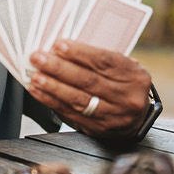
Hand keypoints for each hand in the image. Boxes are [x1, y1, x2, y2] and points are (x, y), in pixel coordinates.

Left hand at [27, 40, 152, 139]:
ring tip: (36, 76)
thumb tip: (65, 49)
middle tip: (39, 58)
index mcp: (135, 77)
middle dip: (60, 68)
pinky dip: (52, 102)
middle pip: (89, 80)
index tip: (59, 45)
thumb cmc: (126, 87)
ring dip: (53, 87)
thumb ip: (101, 60)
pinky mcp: (98, 129)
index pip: (105, 62)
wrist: (137, 120)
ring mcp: (113, 115)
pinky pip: (71, 114)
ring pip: (78, 99)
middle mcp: (127, 97)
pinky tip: (40, 92)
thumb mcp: (124, 69)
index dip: (80, 53)